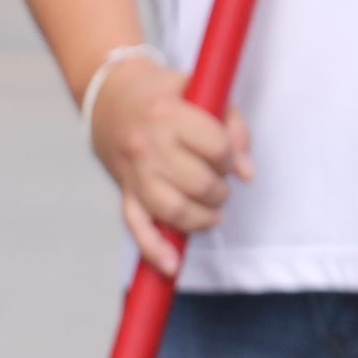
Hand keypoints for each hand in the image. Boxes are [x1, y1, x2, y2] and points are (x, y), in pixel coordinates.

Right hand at [88, 54, 255, 276]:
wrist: (110, 98)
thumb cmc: (166, 95)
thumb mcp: (203, 92)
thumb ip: (234, 128)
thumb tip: (247, 173)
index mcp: (168, 114)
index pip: (215, 146)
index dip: (231, 156)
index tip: (228, 156)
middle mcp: (148, 146)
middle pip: (198, 183)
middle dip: (221, 191)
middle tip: (223, 185)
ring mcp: (134, 172)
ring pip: (173, 210)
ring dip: (203, 218)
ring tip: (214, 212)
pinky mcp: (124, 192)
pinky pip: (138, 227)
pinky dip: (156, 250)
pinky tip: (173, 265)